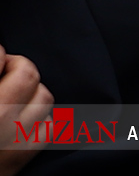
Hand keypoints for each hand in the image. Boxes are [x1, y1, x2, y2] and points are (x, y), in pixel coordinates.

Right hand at [0, 46, 52, 175]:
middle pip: (28, 74)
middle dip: (18, 66)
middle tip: (3, 71)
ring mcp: (12, 139)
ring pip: (44, 98)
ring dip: (31, 91)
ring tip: (12, 95)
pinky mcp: (20, 158)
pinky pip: (47, 127)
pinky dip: (39, 118)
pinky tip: (22, 119)